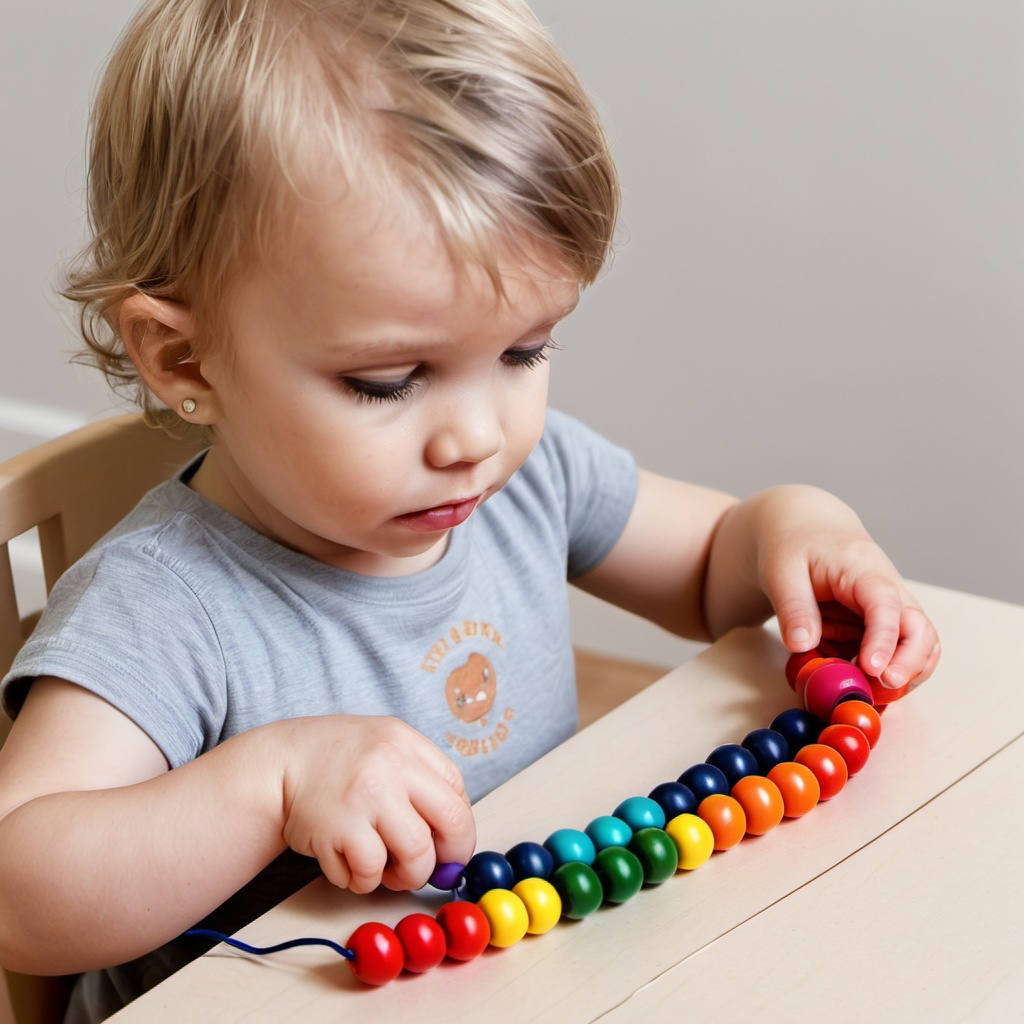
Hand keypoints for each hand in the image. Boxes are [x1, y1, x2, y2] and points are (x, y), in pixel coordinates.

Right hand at [270, 715, 474, 893]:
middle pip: (451, 824)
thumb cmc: (336, 762)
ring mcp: (365, 796)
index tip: (447, 846)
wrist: (279, 765)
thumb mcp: (383, 746)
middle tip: (430, 867)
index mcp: (405, 742)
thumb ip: (419, 780)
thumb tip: (452, 840)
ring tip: (383, 868)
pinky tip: (349, 863)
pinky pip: (370, 872)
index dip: (458, 829)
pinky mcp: (338, 829)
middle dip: (447, 858)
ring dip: (404, 876)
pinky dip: (363, 879)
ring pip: (416, 856)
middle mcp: (390, 764)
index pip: (456, 791)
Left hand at [754, 487, 940, 689]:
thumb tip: (802, 646)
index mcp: (865, 571)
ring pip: (915, 649)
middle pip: (920, 631)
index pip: (887, 605)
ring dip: (896, 676)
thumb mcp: (780, 571)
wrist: (801, 530)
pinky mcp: (878, 629)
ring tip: (863, 693)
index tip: (874, 669)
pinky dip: (876, 676)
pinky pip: (889, 657)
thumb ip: (793, 607)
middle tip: (881, 692)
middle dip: (909, 665)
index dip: (885, 640)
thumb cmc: (792, 545)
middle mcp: (889, 592)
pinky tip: (849, 683)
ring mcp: (888, 612)